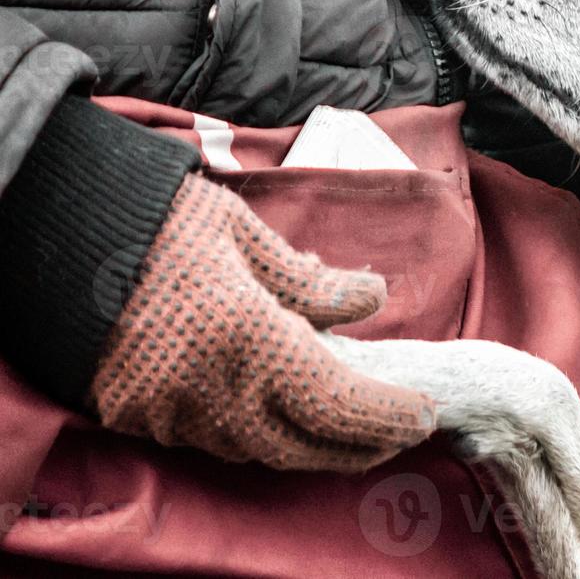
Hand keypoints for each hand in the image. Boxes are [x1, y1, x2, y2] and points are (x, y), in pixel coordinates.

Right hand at [90, 174, 434, 471]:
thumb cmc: (162, 223)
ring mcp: (173, 414)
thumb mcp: (246, 236)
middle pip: (307, 447)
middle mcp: (216, 393)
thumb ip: (312, 281)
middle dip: (362, 446)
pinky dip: (261, 435)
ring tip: (352, 425)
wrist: (58, 237)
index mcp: (253, 341)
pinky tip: (283, 412)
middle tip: (400, 431)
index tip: (425, 413)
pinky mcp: (139, 418)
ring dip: (313, 446)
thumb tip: (370, 298)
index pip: (341, 403)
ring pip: (261, 452)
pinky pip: (215, 442)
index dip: (389, 415)